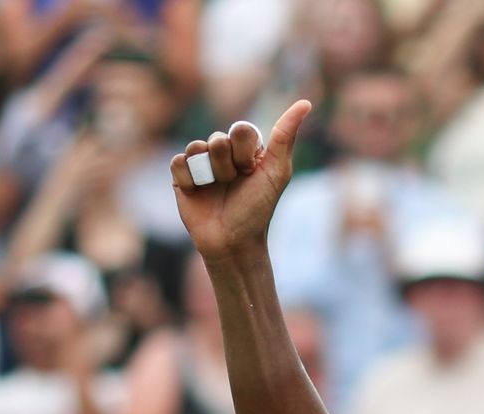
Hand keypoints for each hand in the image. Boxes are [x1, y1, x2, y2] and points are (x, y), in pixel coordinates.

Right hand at [170, 100, 313, 263]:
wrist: (232, 241)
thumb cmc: (257, 208)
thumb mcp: (277, 172)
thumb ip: (286, 136)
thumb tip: (305, 102)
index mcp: (248, 149)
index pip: (241, 130)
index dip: (245, 152)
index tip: (251, 172)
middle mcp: (224, 152)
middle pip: (218, 138)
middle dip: (227, 165)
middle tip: (234, 184)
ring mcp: (202, 162)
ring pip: (196, 147)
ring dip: (209, 174)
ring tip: (216, 189)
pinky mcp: (181, 175)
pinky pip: (178, 162)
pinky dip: (189, 180)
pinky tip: (198, 193)